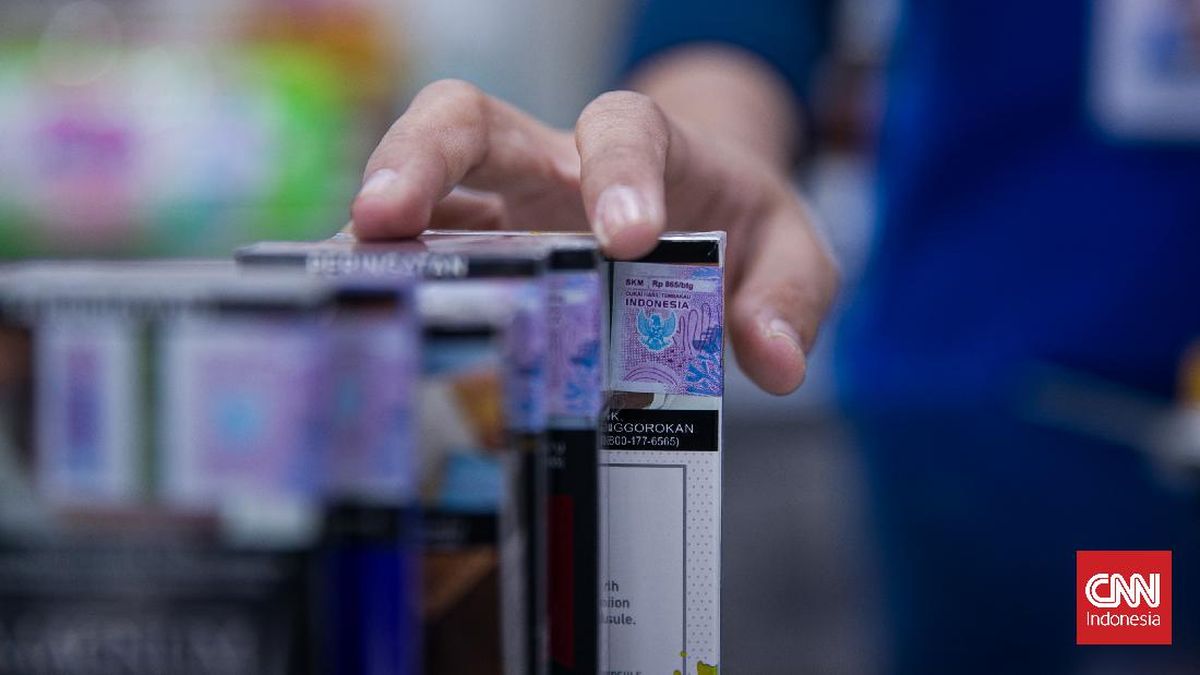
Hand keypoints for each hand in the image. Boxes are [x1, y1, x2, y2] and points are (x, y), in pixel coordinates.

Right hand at [350, 79, 838, 394]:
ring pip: (417, 187)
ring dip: (373, 230)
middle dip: (421, 156)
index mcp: (645, 147)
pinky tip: (351, 323)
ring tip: (342, 284)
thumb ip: (792, 295)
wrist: (709, 216)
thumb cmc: (742, 226)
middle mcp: (553, 163)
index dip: (619, 170)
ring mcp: (502, 208)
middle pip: (468, 119)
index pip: (624, 127)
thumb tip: (772, 362)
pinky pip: (412, 254)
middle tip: (384, 214)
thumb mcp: (792, 253)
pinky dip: (377, 281)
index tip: (628, 236)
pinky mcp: (473, 254)